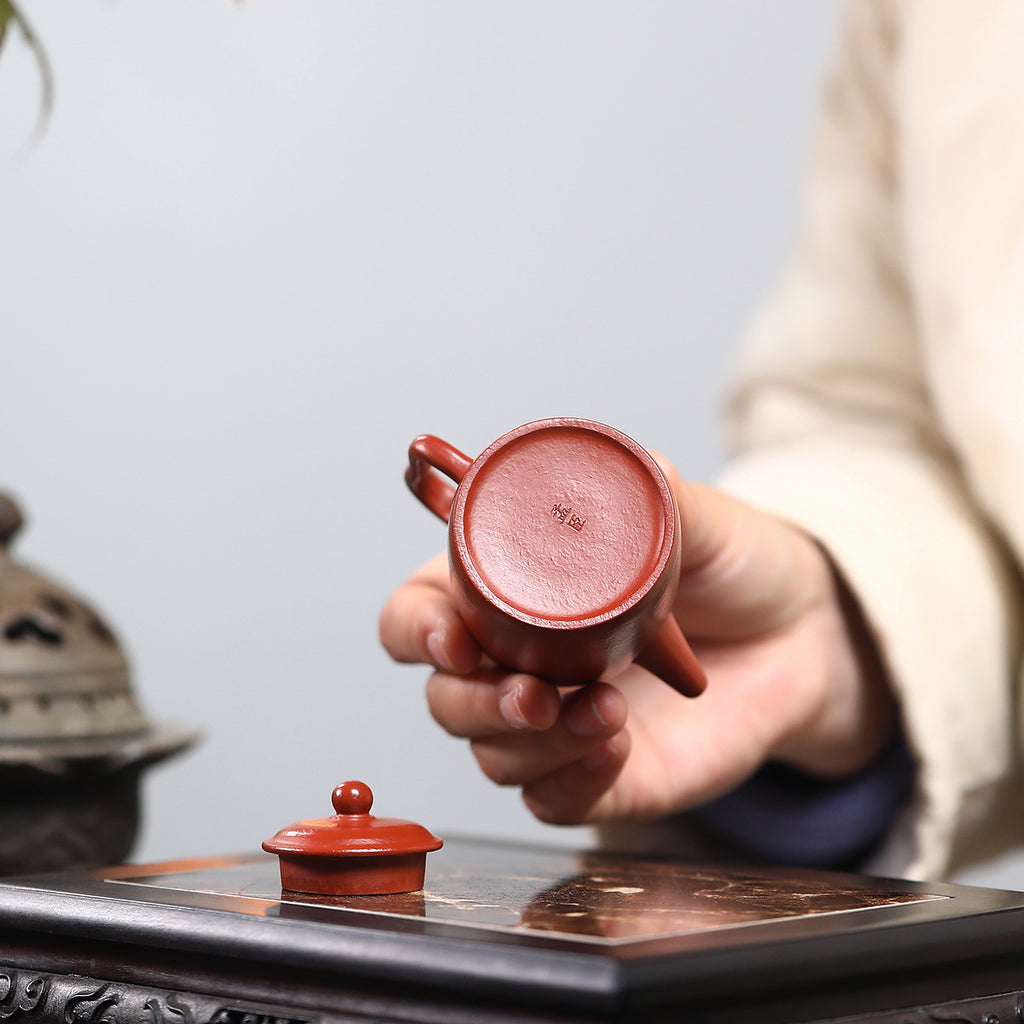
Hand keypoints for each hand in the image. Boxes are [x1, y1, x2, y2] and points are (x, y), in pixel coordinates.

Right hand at [378, 454, 895, 825]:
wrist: (803, 633)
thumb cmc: (734, 565)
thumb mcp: (696, 517)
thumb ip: (655, 491)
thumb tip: (619, 468)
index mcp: (512, 589)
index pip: (419, 613)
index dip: (418, 630)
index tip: (454, 636)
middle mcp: (521, 659)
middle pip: (445, 698)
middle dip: (473, 703)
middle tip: (533, 691)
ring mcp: (558, 721)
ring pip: (493, 756)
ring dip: (533, 742)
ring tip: (604, 710)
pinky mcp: (604, 773)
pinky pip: (552, 801)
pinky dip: (572, 781)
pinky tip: (615, 744)